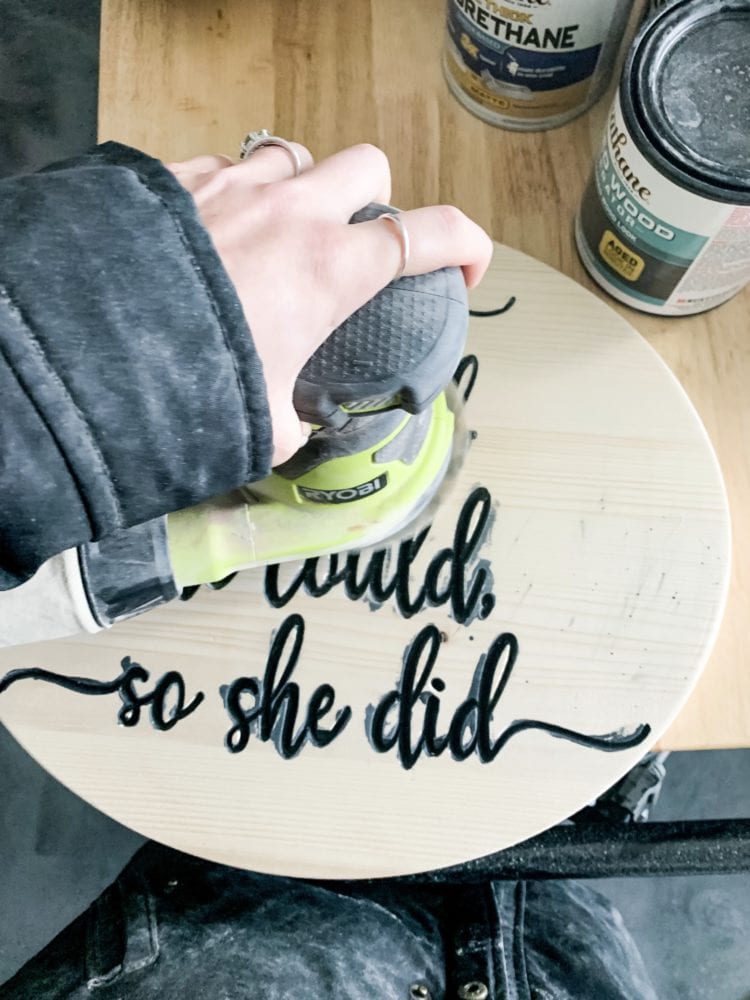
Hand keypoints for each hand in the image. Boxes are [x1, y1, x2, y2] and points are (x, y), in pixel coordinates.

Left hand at [169, 143, 492, 465]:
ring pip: (298, 156)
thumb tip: (288, 431)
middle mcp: (293, 213)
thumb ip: (288, 425)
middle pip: (369, 166)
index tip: (465, 271)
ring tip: (279, 232)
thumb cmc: (189, 380)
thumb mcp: (259, 426)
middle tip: (352, 245)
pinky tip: (217, 230)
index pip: (433, 234)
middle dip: (375, 200)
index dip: (468, 245)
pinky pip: (229, 163)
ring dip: (303, 188)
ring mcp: (237, 185)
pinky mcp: (183, 177)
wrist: (99, 342)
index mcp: (331, 269)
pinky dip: (238, 189)